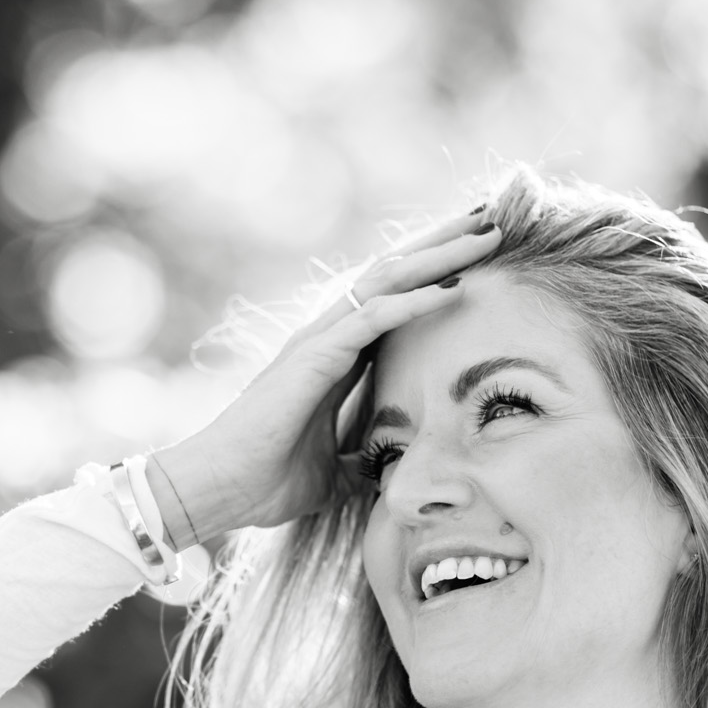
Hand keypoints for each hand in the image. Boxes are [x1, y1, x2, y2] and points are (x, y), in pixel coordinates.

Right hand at [149, 210, 498, 544]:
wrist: (216, 490)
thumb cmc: (264, 481)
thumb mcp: (334, 472)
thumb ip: (362, 462)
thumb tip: (389, 473)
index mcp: (333, 357)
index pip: (393, 300)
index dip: (434, 273)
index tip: (478, 255)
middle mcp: (327, 335)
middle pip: (395, 273)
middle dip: (444, 244)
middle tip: (491, 217)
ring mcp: (319, 340)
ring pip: (390, 280)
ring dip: (441, 255)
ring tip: (486, 230)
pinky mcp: (314, 356)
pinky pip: (374, 316)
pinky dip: (417, 300)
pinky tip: (456, 286)